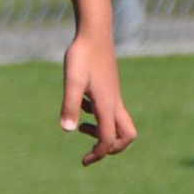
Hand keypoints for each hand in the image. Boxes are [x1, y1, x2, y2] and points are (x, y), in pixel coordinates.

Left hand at [60, 31, 136, 167]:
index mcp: (107, 106)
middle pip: (127, 136)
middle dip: (112, 148)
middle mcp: (114, 103)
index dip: (98, 154)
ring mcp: (114, 95)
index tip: (83, 161)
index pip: (109, 140)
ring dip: (105, 132)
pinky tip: (83, 103)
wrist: (94, 32)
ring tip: (82, 126)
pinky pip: (112, 111)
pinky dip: (100, 117)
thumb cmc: (82, 55)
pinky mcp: (110, 88)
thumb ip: (70, 105)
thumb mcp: (72, 80)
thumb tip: (67, 130)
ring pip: (120, 123)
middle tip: (91, 149)